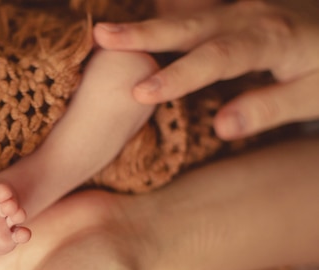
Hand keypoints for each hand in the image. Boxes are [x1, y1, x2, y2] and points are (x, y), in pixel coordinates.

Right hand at [94, 1, 318, 138]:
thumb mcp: (314, 96)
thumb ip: (268, 109)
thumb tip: (220, 127)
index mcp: (270, 39)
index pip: (216, 58)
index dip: (177, 75)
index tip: (139, 92)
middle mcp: (249, 15)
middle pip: (190, 24)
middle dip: (144, 34)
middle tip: (103, 36)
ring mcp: (239, 5)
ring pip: (186, 10)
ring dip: (146, 19)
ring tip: (105, 28)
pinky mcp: (234, 6)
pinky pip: (195, 4)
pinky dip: (167, 7)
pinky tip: (142, 10)